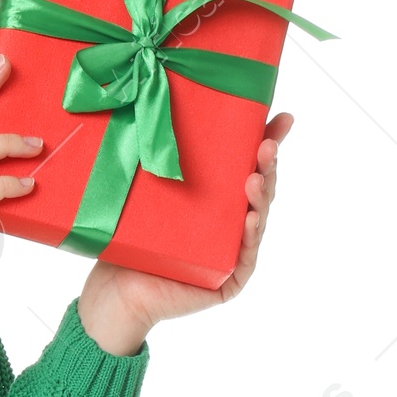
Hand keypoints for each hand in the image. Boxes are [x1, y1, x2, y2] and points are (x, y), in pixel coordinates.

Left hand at [77, 111, 294, 355]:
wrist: (115, 290)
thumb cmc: (130, 238)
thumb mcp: (152, 190)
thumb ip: (170, 160)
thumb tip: (170, 106)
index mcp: (218, 199)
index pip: (249, 165)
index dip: (268, 141)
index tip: (281, 118)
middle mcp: (229, 224)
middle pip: (259, 189)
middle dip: (267, 166)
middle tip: (266, 146)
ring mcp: (232, 253)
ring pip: (258, 220)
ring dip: (261, 198)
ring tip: (256, 178)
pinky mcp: (227, 282)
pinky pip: (245, 258)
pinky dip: (250, 237)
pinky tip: (250, 219)